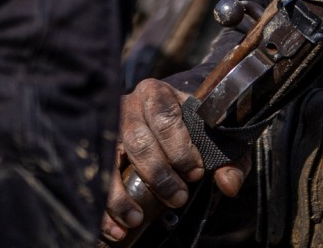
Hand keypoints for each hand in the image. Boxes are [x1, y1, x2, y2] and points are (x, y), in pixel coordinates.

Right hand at [101, 79, 246, 241]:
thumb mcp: (214, 139)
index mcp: (158, 94)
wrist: (162, 121)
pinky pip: (94, 179)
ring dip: (121, 195)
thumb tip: (229, 184)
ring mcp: (107, 129)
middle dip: (158, 175)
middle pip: (138, 140)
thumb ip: (228, 159)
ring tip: (137, 219)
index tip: (195, 174)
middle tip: (177, 198)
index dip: (180, 148)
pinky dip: (104, 207)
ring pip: (109, 160)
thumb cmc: (190, 129)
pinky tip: (115, 227)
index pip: (166, 118)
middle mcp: (128, 107)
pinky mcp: (94, 152)